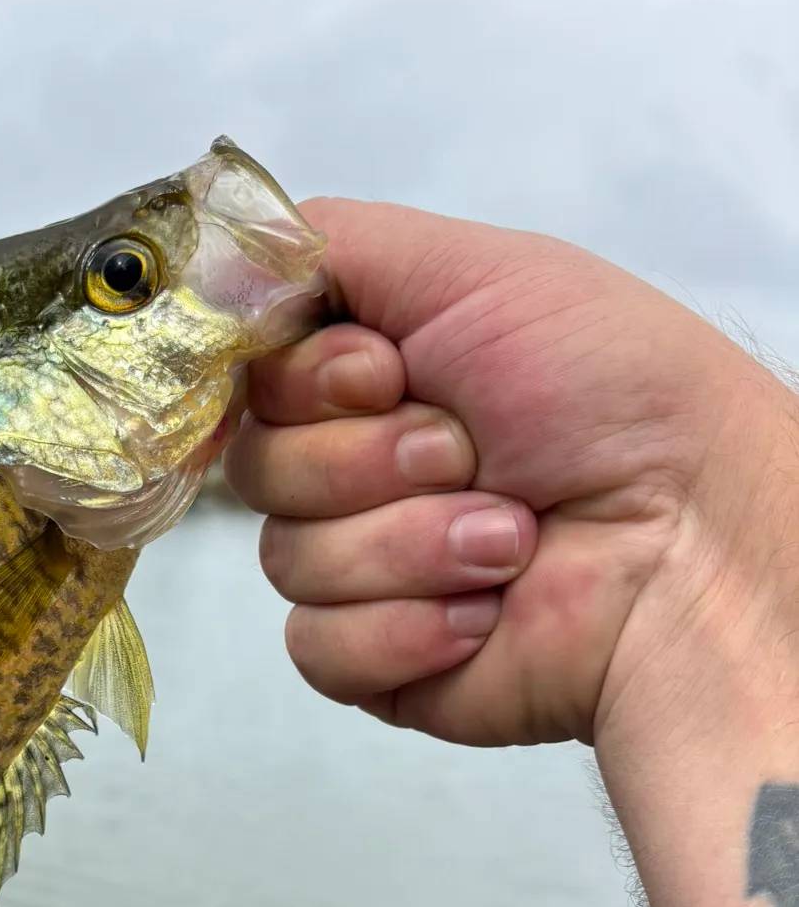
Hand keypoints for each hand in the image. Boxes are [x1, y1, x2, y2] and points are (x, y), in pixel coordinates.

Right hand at [224, 199, 797, 747]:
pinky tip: (484, 613)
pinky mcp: (374, 659)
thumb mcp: (476, 268)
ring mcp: (361, 568)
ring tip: (512, 537)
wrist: (698, 544)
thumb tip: (207, 264)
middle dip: (371, 459)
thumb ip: (327, 247)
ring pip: (286, 558)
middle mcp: (353, 470)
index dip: (307, 379)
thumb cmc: (615, 394)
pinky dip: (406, 626)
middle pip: (256, 466)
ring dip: (411, 541)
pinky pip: (316, 645)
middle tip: (471, 453)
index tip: (388, 372)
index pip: (248, 377)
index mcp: (366, 380)